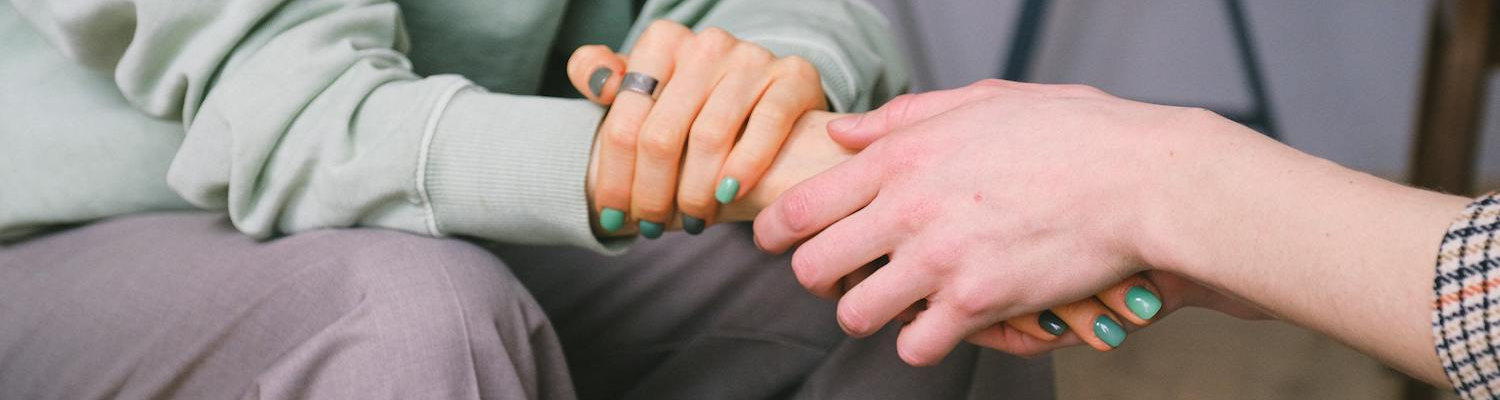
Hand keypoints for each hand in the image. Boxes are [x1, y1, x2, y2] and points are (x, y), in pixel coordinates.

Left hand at [567, 20, 825, 237]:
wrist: (769, 100)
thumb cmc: (694, 106)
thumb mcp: (645, 88)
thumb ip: (603, 77)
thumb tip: (599, 82)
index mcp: (662, 42)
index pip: (625, 121)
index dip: (614, 177)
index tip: (612, 216)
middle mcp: (707, 44)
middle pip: (661, 135)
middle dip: (652, 193)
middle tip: (652, 227)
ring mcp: (752, 58)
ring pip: (709, 137)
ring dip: (695, 192)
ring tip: (692, 221)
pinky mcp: (794, 76)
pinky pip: (766, 125)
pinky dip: (744, 167)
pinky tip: (729, 196)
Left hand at [753, 80, 1221, 365]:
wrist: (1141, 179)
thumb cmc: (1072, 134)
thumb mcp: (981, 101)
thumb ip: (903, 118)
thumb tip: (843, 131)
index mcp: (902, 156)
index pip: (802, 205)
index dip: (775, 230)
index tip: (776, 241)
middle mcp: (908, 208)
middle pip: (813, 267)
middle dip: (818, 278)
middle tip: (841, 278)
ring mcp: (939, 259)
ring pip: (855, 314)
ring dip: (868, 313)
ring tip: (893, 304)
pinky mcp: (977, 303)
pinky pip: (915, 346)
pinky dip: (922, 342)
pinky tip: (940, 324)